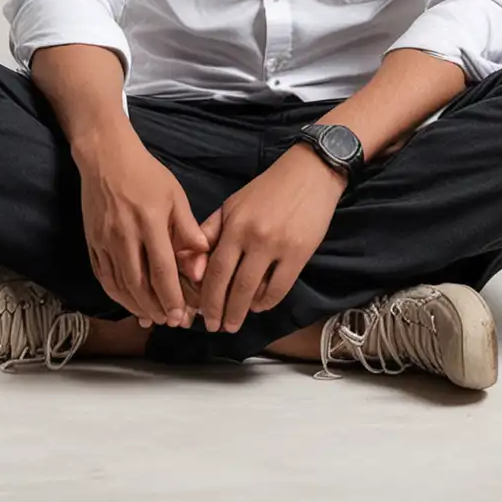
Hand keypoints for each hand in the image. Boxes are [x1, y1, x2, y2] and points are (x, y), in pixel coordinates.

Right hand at [75, 126, 210, 328]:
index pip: (161, 270)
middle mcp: (125, 234)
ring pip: (119, 285)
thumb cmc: (146, 174)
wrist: (106, 157)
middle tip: (169, 322)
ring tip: (152, 317)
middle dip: (155, 309)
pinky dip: (116, 295)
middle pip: (138, 284)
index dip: (171, 298)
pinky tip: (129, 302)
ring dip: (135, 306)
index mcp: (150, 221)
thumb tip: (202, 261)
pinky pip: (103, 276)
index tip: (181, 316)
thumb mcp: (175, 195)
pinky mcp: (92, 242)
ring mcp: (105, 240)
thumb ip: (188, 229)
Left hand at [196, 144, 345, 333]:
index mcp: (234, 224)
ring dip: (243, 312)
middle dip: (221, 311)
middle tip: (217, 327)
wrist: (307, 174)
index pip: (214, 269)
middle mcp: (253, 237)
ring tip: (235, 322)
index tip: (202, 314)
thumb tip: (194, 265)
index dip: (206, 296)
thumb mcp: (232, 204)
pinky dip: (267, 302)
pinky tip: (259, 305)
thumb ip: (211, 232)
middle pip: (232, 285)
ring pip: (254, 291)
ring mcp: (277, 246)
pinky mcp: (300, 253)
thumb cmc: (266, 190)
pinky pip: (280, 288)